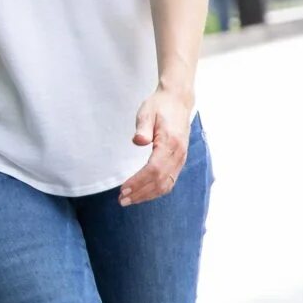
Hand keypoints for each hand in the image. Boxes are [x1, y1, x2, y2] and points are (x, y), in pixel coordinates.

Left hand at [118, 85, 192, 206]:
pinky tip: (143, 194)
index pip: (154, 169)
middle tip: (121, 200)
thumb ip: (143, 127)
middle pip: (160, 181)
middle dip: (140, 193)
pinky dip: (156, 191)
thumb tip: (138, 141)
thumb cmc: (159, 106)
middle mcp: (179, 154)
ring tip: (129, 200)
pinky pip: (170, 181)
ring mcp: (181, 159)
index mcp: (171, 143)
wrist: (178, 101)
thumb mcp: (147, 112)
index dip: (139, 182)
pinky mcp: (179, 161)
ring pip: (166, 185)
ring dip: (148, 195)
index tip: (123, 189)